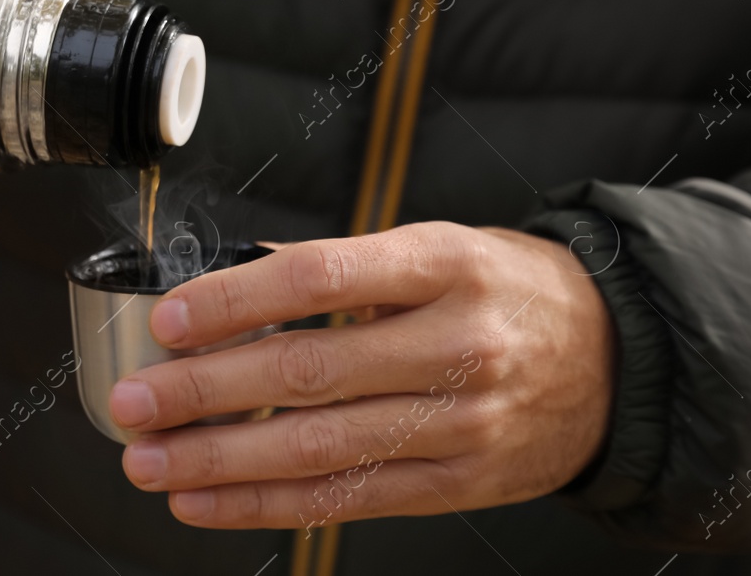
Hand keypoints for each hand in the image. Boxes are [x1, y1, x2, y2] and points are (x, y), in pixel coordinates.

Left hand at [107, 222, 613, 531]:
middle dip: (204, 392)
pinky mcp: (458, 484)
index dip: (235, 301)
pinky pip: (347, 499)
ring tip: (149, 460)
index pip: (320, 278)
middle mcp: (456, 344)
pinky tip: (205, 500)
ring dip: (219, 459)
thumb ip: (344, 268)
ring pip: (319, 448)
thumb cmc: (503, 289)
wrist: (618, 360)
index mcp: (442, 264)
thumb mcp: (439, 247)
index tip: (169, 320)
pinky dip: (265, 503)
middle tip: (132, 401)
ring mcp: (462, 423)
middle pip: (308, 372)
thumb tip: (231, 286)